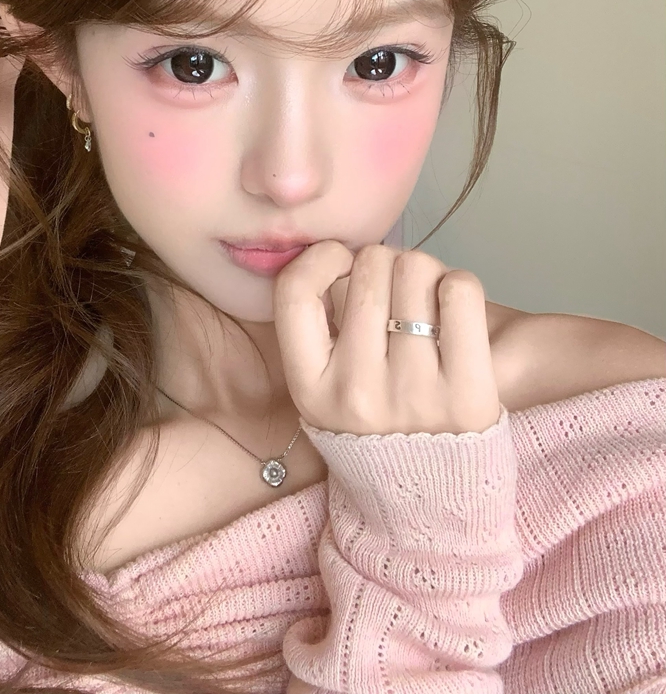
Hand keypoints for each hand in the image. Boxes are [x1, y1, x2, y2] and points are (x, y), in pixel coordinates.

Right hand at [272, 242, 501, 435]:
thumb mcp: (327, 395)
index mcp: (311, 390)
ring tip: (428, 303)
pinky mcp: (470, 392)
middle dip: (385, 265)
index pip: (295, 292)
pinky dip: (458, 285)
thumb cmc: (378, 431)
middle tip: (398, 292)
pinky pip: (460, 291)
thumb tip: (340, 254)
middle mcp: (357, 392)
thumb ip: (324, 331)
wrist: (434, 511)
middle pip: (369, 267)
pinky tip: (455, 309)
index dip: (322, 258)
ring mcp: (413, 393)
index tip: (343, 262)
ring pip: (415, 269)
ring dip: (424, 273)